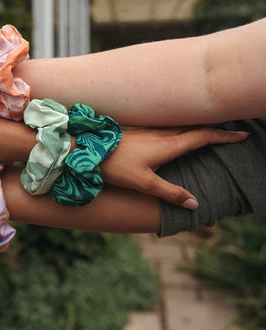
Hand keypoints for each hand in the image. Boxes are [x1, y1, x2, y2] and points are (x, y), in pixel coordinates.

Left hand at [100, 127, 247, 208]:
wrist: (88, 151)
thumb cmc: (116, 167)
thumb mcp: (144, 184)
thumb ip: (170, 193)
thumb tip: (194, 204)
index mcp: (168, 145)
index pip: (202, 137)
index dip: (223, 137)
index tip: (241, 135)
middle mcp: (162, 134)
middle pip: (195, 128)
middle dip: (216, 129)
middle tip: (233, 131)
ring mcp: (152, 131)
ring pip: (182, 126)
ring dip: (199, 127)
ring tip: (212, 131)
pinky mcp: (143, 132)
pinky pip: (171, 128)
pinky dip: (184, 129)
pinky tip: (181, 134)